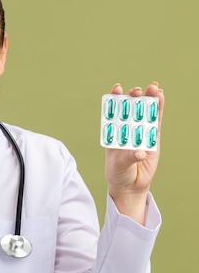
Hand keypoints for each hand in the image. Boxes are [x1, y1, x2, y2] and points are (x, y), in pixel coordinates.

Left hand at [105, 81, 164, 223]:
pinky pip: (156, 122)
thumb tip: (140, 153)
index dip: (114, 99)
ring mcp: (140, 132)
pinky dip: (158, 110)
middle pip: (129, 109)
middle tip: (137, 90)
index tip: (116, 88)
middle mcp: (126, 129)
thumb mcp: (119, 165)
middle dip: (133, 98)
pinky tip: (161, 97)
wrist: (130, 185)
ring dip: (149, 99)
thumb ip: (128, 158)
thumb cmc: (118, 173)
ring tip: (153, 87)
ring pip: (145, 113)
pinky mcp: (153, 138)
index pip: (112, 112)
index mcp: (112, 132)